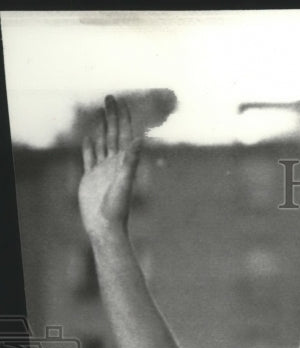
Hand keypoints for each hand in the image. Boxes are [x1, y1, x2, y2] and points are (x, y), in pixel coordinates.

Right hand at [78, 95, 142, 239]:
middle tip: (109, 97)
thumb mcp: (124, 183)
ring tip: (101, 112)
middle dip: (112, 115)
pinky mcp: (90, 178)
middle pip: (113, 134)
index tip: (120, 100)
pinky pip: (90, 157)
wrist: (105, 226)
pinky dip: (89, 146)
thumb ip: (131, 162)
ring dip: (102, 127)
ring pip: (102, 143)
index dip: (123, 117)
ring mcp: (102, 170)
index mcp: (123, 163)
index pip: (124, 134)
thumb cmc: (116, 208)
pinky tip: (89, 137)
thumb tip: (139, 140)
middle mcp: (114, 164)